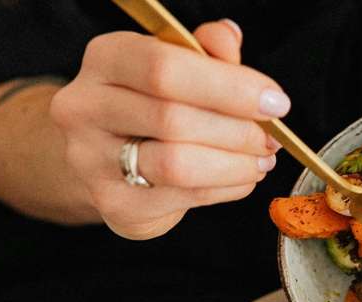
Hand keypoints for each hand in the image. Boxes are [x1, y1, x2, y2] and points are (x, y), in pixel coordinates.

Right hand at [49, 20, 286, 239]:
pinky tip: (243, 178)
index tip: (274, 102)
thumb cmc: (148, 107)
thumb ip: (203, 52)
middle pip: (173, 119)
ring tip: (261, 161)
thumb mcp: (173, 67)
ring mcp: (94, 160)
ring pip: (177, 165)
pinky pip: (183, 197)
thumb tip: (228, 38)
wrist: (107, 161)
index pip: (165, 67)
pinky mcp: (114, 202)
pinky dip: (225, 188)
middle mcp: (88, 106)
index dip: (228, 86)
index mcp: (105, 59)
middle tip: (270, 139)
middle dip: (236, 131)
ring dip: (233, 164)